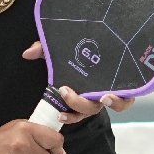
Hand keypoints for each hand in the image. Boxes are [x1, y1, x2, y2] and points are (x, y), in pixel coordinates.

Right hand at [21, 40, 135, 123]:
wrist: (109, 35)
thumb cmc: (80, 46)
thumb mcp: (59, 48)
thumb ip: (43, 50)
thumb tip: (27, 53)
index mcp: (80, 91)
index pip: (74, 112)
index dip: (69, 117)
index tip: (59, 115)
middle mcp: (95, 94)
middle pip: (88, 110)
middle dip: (77, 105)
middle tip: (65, 91)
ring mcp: (111, 90)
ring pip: (109, 107)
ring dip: (106, 105)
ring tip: (103, 97)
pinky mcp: (126, 86)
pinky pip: (127, 100)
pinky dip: (121, 101)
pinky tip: (113, 94)